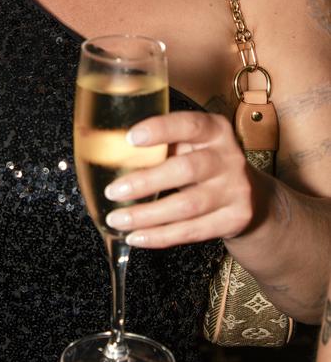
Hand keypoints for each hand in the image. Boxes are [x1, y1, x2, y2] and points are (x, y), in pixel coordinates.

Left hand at [102, 112, 253, 247]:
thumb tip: (107, 150)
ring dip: (146, 215)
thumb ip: (163, 145)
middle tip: (112, 192)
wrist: (254, 199)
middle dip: (145, 182)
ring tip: (116, 220)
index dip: (160, 129)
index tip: (130, 138)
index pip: (189, 124)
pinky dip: (160, 236)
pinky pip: (193, 230)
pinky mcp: (236, 219)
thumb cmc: (206, 165)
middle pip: (186, 169)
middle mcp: (229, 157)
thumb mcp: (193, 146)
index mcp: (215, 130)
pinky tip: (136, 237)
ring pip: (187, 206)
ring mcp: (236, 190)